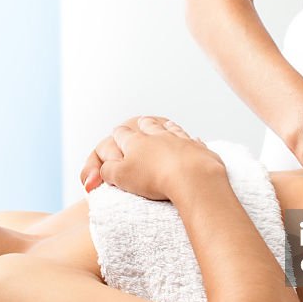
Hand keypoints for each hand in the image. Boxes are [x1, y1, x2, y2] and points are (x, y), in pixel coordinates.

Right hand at [79, 116, 221, 200]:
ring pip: (170, 128)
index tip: (117, 132)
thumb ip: (108, 171)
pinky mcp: (197, 149)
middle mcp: (157, 135)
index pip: (122, 133)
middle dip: (142, 124)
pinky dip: (190, 140)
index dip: (118, 133)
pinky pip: (192, 140)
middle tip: (141, 123)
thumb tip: (105, 168)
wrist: (192, 177)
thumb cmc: (154, 178)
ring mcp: (179, 139)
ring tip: (164, 124)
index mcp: (135, 142)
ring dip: (165, 126)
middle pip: (147, 125)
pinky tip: (192, 140)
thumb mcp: (121, 177)